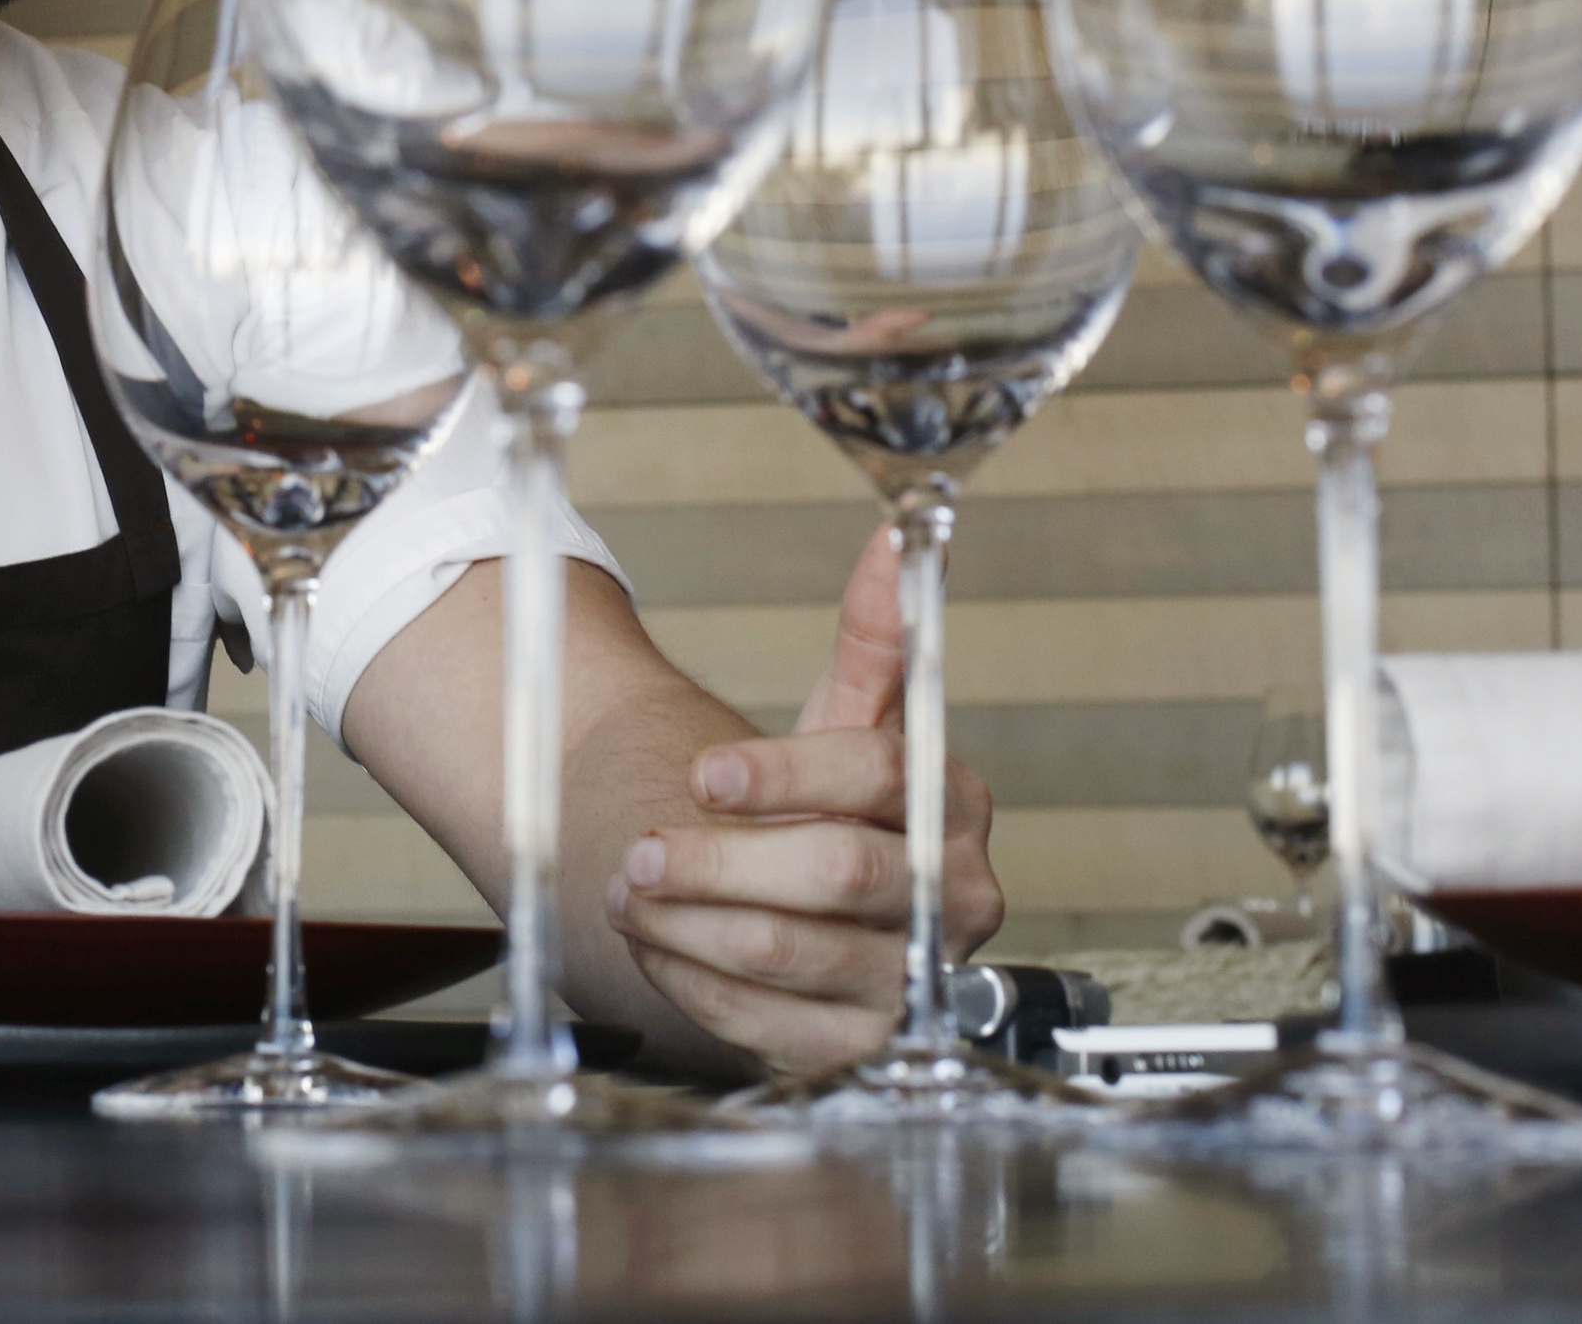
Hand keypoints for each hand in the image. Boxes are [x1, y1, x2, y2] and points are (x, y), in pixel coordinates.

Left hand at [600, 524, 1004, 1073]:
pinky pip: (771, 1022)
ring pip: (791, 952)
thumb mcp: (854, 717)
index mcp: (951, 803)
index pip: (876, 776)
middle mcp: (953, 894)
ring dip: (690, 921)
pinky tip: (656, 945)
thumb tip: (895, 537)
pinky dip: (696, 982)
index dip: (783, 772)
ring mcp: (915, 976)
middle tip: (640, 846)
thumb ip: (875, 635)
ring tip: (628, 890)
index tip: (703, 771)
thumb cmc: (841, 806)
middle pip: (832, 869)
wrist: (836, 911)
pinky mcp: (867, 1043)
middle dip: (719, 858)